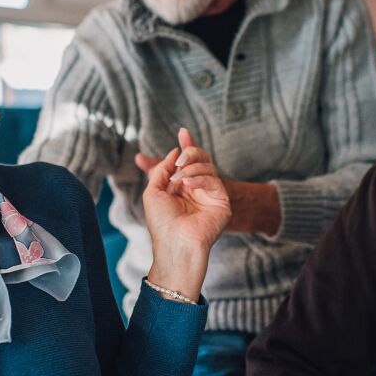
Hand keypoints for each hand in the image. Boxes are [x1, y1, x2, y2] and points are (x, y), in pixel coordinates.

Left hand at [142, 128, 231, 301]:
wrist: (175, 243)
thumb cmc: (162, 222)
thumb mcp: (153, 191)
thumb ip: (162, 169)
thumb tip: (175, 152)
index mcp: (182, 187)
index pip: (188, 162)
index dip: (186, 146)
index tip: (183, 132)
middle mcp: (197, 189)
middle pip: (200, 159)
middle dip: (190, 152)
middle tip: (180, 160)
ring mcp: (210, 194)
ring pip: (207, 166)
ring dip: (191, 168)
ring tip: (179, 179)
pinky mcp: (221, 201)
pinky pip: (213, 179)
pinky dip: (199, 178)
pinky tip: (188, 185)